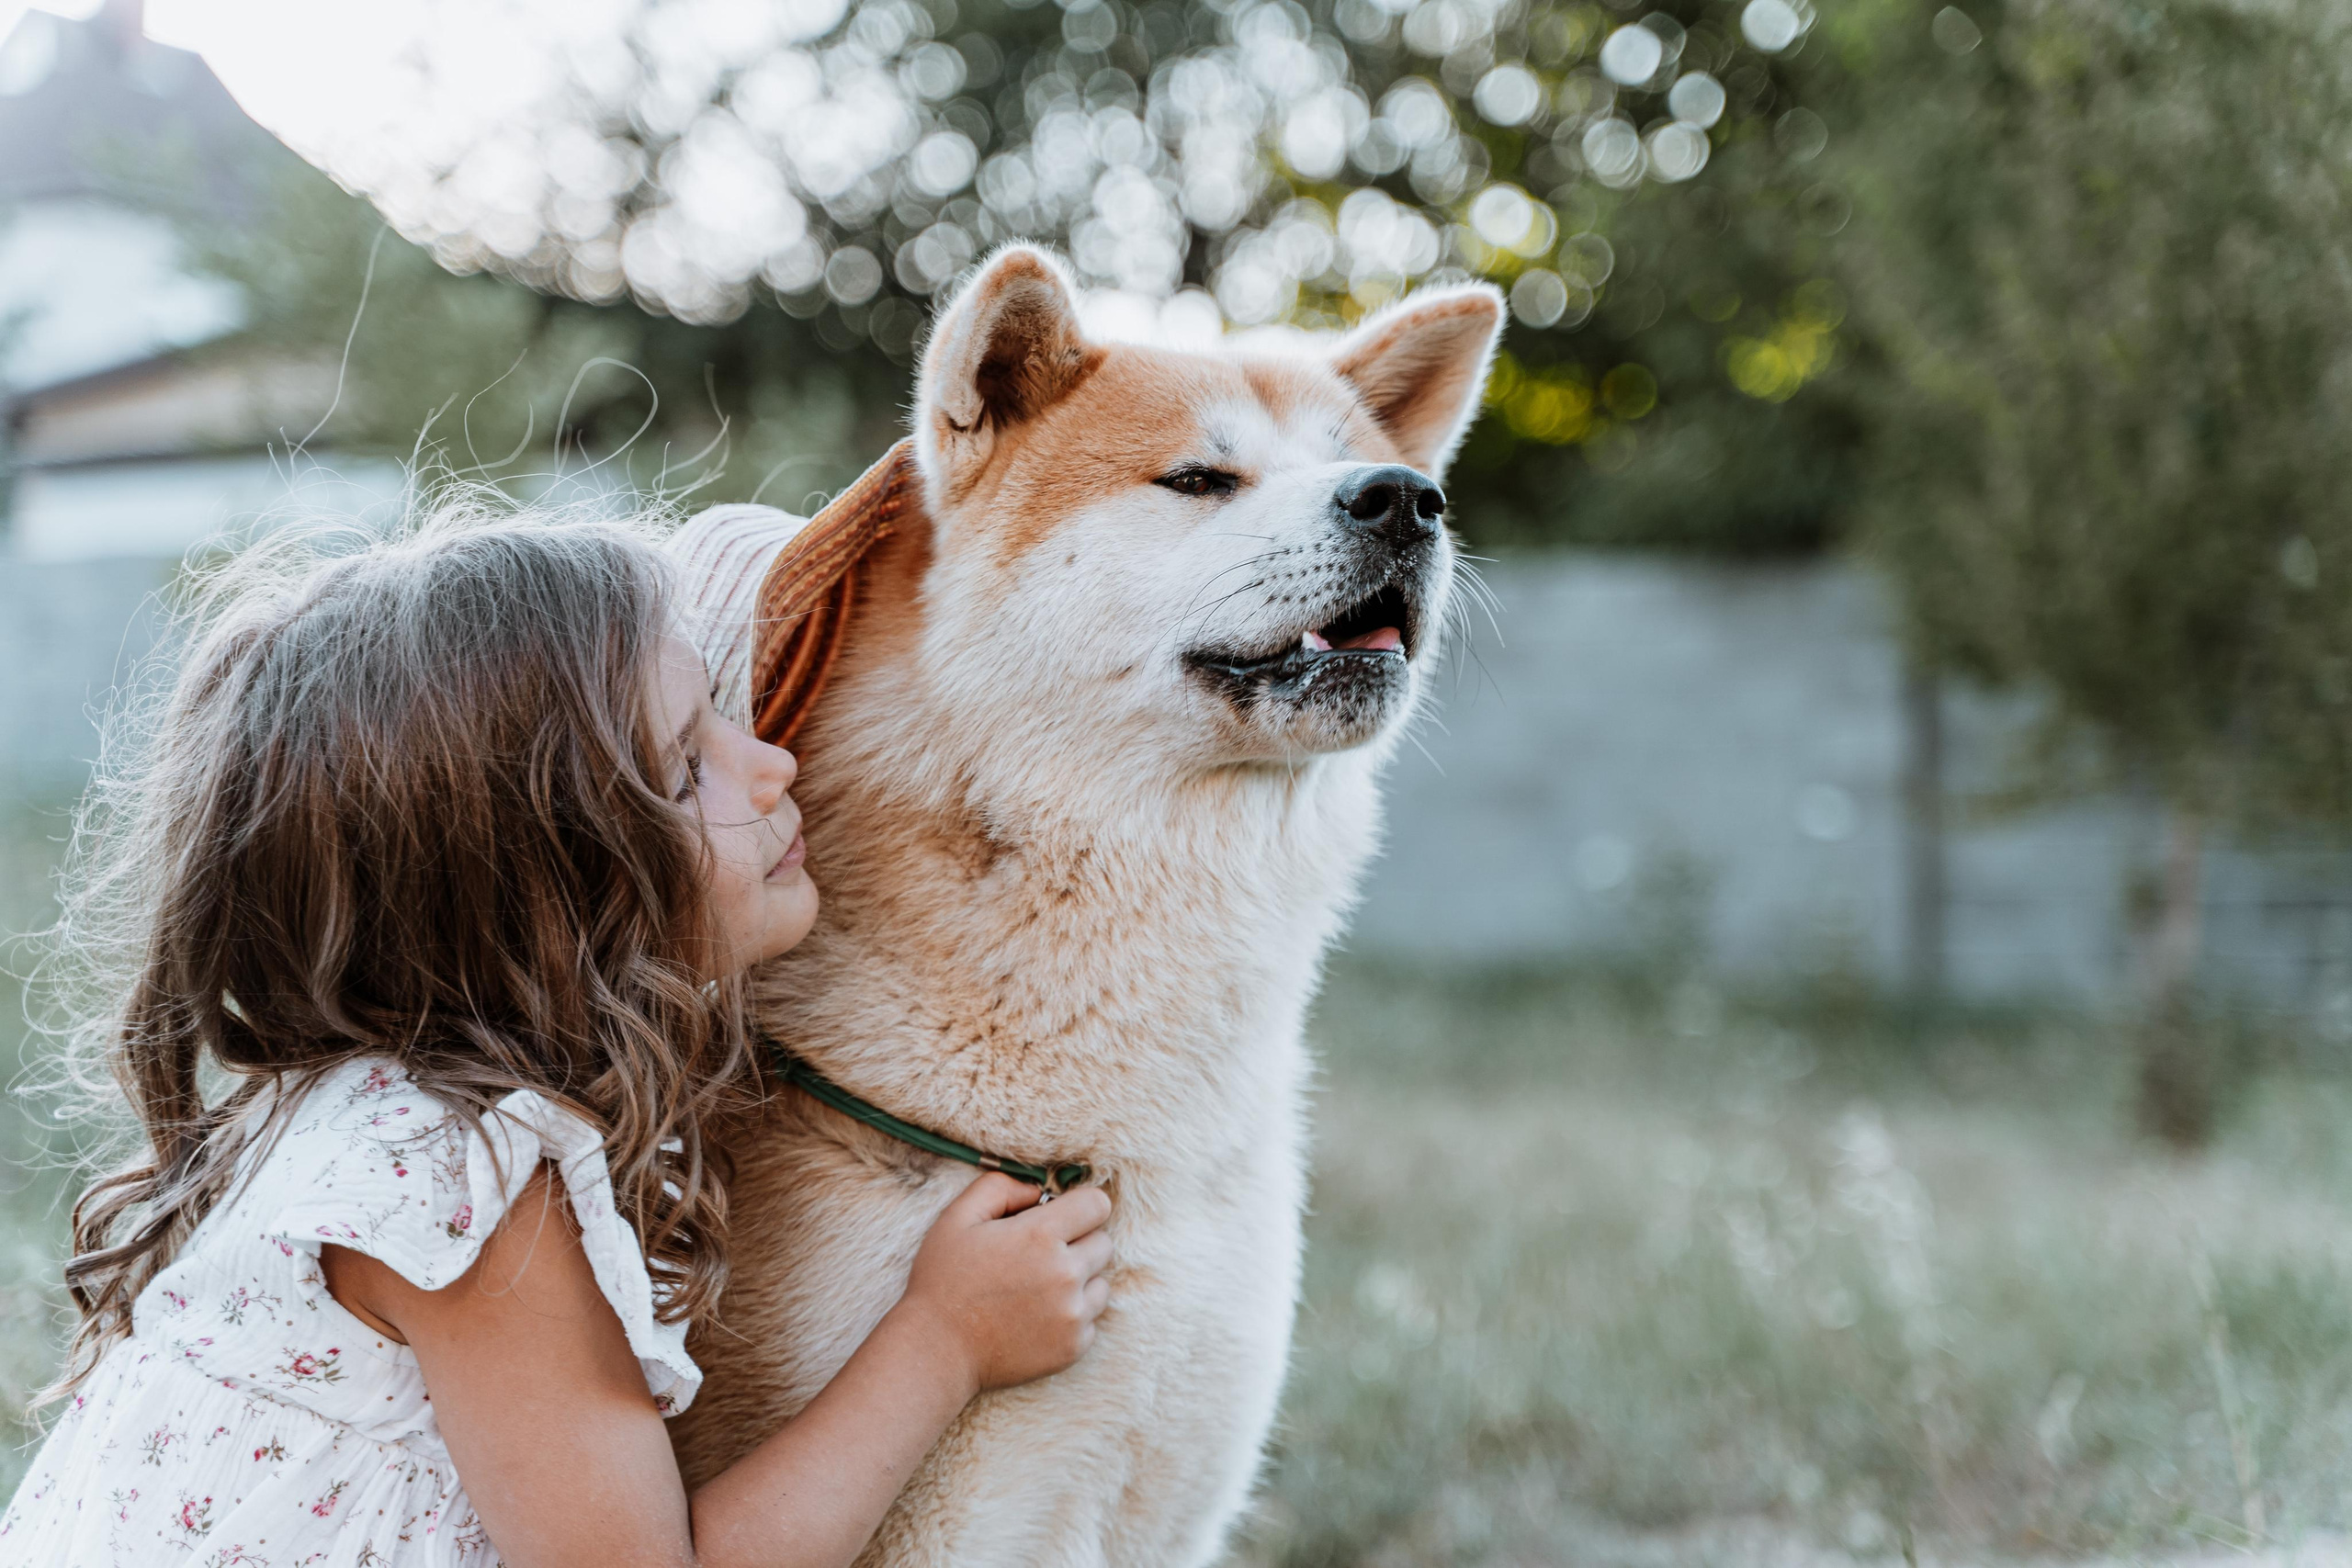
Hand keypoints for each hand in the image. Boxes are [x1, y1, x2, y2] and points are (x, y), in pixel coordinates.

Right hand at [896, 1172, 1113, 1393]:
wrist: (937, 1351)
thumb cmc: (944, 1281)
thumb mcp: (958, 1218)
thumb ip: (1000, 1188)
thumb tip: (1038, 1191)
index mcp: (1040, 1236)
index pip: (1097, 1205)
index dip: (1080, 1207)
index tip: (1061, 1218)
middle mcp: (1065, 1274)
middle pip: (1103, 1243)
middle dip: (1078, 1243)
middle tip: (1039, 1257)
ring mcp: (1072, 1314)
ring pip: (1101, 1282)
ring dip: (1080, 1281)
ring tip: (1038, 1289)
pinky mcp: (1074, 1346)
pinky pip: (1091, 1319)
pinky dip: (1072, 1316)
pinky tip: (1036, 1317)